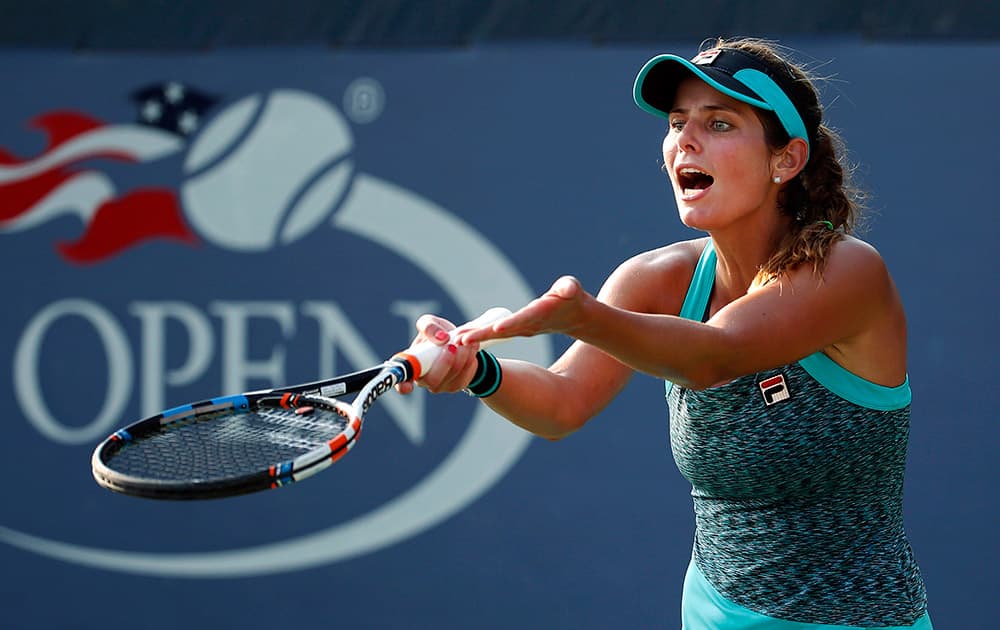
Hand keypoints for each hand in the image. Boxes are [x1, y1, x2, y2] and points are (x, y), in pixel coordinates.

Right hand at [395, 314, 480, 394]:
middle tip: (454, 345)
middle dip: (446, 362)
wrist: (457, 341)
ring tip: (467, 342)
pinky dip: (470, 361)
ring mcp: (439, 386)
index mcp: (410, 365)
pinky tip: (471, 349)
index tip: (408, 386)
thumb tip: (441, 338)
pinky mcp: (455, 386)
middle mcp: (423, 379)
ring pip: (452, 378)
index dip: (403, 385)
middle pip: (433, 380)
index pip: (401, 381)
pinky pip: (465, 377)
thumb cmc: (437, 333)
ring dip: (462, 358)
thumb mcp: (430, 323)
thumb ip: (429, 327)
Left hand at [457, 275, 588, 345]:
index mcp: (539, 314)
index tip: (496, 329)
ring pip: (495, 333)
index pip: (523, 319)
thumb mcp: (572, 289)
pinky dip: (480, 335)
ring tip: (456, 340)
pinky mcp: (516, 329)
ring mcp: (521, 329)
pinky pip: (495, 333)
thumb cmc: (571, 298)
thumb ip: (569, 288)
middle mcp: (527, 324)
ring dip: (476, 337)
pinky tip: (464, 337)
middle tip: (462, 340)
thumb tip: (569, 287)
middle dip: (483, 335)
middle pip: (503, 331)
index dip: (511, 323)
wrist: (574, 317)